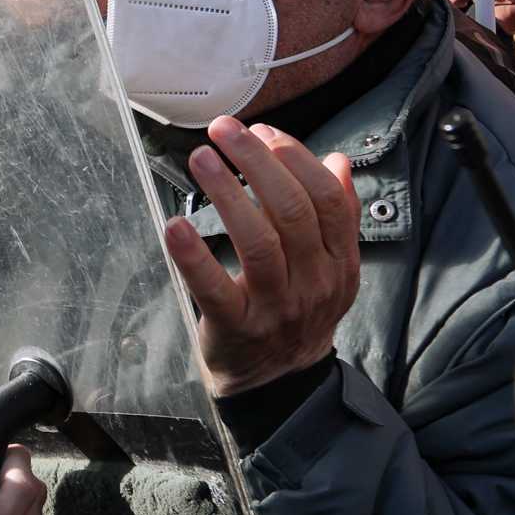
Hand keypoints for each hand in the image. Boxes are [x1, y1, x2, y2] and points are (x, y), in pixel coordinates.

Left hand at [165, 117, 360, 394]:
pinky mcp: (236, 328)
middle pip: (293, 211)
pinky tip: (175, 225)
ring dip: (228, 193)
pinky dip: (193, 255)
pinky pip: (215, 288)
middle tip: (225, 130)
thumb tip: (338, 161)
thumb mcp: (330, 267)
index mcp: (339, 261)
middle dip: (258, 161)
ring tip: (202, 158)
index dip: (296, 157)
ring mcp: (276, 308)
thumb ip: (336, 216)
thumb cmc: (298, 311)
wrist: (280, 383)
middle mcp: (314, 283)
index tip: (263, 131)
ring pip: (259, 242)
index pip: (327, 198)